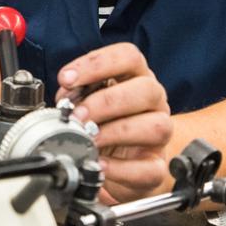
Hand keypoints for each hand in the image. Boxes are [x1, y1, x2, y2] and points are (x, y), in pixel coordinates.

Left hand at [55, 43, 172, 203]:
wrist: (120, 160)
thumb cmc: (104, 123)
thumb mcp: (89, 101)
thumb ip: (78, 95)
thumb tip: (66, 99)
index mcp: (136, 77)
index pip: (128, 56)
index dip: (97, 64)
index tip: (67, 78)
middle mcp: (153, 101)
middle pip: (146, 89)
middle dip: (106, 102)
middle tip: (78, 115)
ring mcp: (160, 133)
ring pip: (156, 126)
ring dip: (117, 132)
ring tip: (90, 140)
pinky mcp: (157, 166)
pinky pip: (149, 168)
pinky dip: (122, 169)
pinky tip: (100, 164)